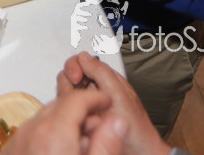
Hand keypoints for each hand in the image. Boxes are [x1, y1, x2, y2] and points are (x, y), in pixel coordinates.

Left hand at [1, 86, 125, 154]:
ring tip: (81, 146)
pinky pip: (32, 132)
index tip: (106, 102)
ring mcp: (18, 141)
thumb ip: (106, 143)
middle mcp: (32, 132)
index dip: (96, 98)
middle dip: (82, 113)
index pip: (77, 99)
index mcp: (54, 134)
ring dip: (64, 124)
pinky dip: (48, 135)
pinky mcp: (11, 150)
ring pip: (45, 118)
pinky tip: (59, 152)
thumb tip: (117, 122)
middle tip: (98, 130)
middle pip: (61, 106)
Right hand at [56, 53, 171, 154]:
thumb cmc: (136, 127)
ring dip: (67, 98)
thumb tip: (84, 57)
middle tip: (74, 95)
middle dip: (68, 83)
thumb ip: (102, 73)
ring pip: (66, 91)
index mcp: (106, 79)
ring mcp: (87, 103)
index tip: (77, 78)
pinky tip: (76, 118)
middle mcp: (94, 89)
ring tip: (78, 109)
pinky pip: (66, 108)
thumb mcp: (119, 95)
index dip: (75, 67)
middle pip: (70, 74)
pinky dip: (67, 111)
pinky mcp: (81, 116)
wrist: (137, 152)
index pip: (82, 61)